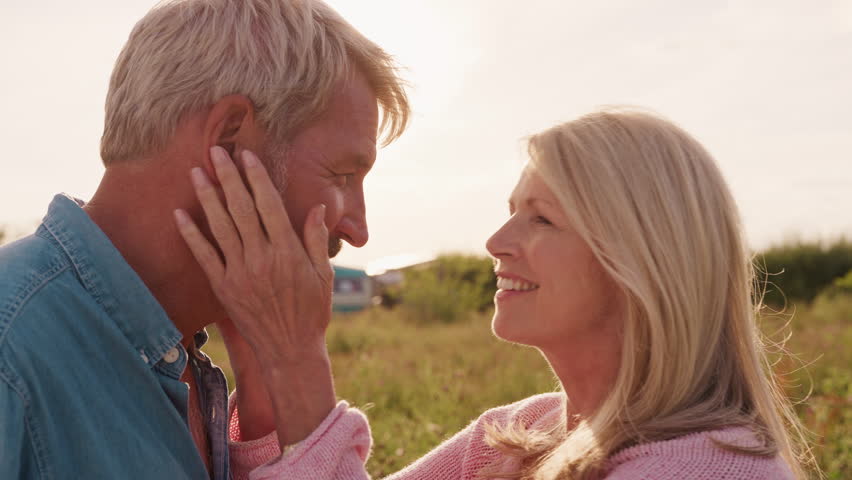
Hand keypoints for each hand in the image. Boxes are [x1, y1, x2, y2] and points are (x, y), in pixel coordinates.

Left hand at [174, 146, 335, 446]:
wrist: (290, 350)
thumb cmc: (312, 311)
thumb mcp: (323, 275)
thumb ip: (316, 240)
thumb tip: (317, 208)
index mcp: (288, 251)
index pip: (269, 204)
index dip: (256, 177)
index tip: (246, 156)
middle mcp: (261, 258)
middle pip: (241, 209)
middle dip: (228, 177)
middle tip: (216, 151)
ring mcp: (240, 273)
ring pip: (220, 227)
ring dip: (207, 197)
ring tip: (196, 172)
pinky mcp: (223, 288)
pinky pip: (204, 257)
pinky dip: (191, 235)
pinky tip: (179, 215)